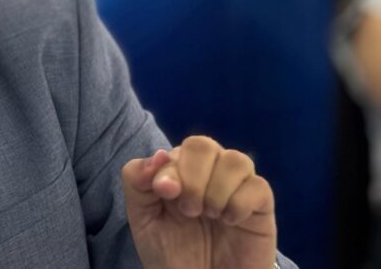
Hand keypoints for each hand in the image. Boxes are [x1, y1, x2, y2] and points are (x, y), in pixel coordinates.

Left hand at [121, 136, 276, 268]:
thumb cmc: (172, 254)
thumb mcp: (143, 219)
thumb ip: (137, 183)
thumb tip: (158, 154)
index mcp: (179, 172)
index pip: (177, 150)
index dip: (170, 169)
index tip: (165, 193)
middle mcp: (209, 174)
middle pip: (203, 145)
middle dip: (192, 178)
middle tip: (190, 210)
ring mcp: (237, 188)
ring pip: (236, 160)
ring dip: (216, 190)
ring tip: (210, 216)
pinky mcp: (261, 206)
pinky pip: (259, 186)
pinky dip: (239, 203)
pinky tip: (230, 222)